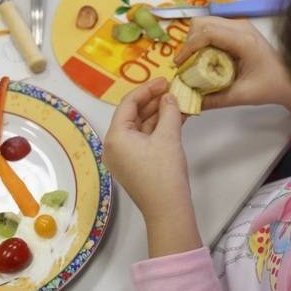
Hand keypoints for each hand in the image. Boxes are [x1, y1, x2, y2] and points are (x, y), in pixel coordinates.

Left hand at [104, 78, 200, 256]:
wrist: (167, 209)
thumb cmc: (164, 172)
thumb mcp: (168, 136)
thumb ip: (168, 111)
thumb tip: (170, 97)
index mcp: (115, 136)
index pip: (128, 103)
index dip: (147, 89)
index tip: (165, 81)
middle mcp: (114, 145)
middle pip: (132, 115)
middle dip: (153, 101)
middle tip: (172, 90)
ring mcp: (123, 157)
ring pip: (139, 128)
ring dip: (157, 115)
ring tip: (177, 103)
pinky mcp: (133, 165)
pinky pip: (143, 140)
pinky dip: (157, 130)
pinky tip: (175, 119)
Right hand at [175, 17, 290, 119]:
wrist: (290, 80)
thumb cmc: (269, 86)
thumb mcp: (241, 96)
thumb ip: (214, 100)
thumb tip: (190, 102)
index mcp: (243, 41)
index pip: (207, 33)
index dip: (188, 47)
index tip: (180, 65)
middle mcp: (241, 27)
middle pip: (202, 23)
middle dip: (189, 42)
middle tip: (187, 64)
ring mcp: (240, 25)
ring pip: (205, 23)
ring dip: (195, 40)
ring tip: (194, 61)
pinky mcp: (238, 28)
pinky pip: (212, 27)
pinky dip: (202, 40)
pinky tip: (205, 58)